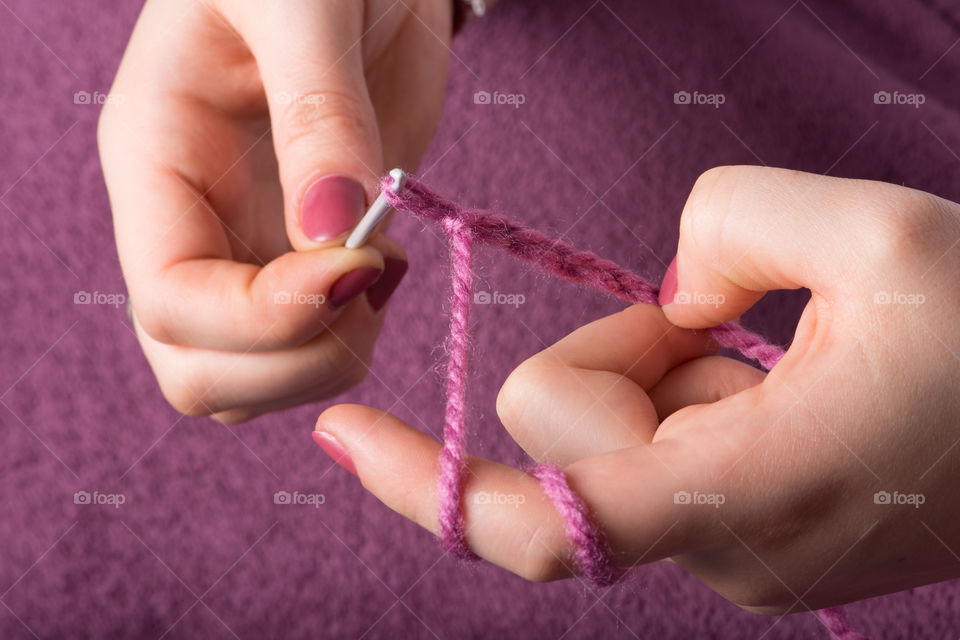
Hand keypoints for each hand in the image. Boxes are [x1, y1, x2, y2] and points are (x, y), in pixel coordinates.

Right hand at [98, 0, 452, 421]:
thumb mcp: (303, 0)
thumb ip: (317, 113)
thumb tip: (335, 232)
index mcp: (156, 158)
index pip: (172, 302)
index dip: (265, 318)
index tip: (359, 266)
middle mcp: (190, 221)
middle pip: (198, 370)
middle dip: (293, 362)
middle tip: (369, 284)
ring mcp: (246, 247)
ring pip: (251, 380)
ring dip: (328, 358)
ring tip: (381, 270)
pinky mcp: (305, 255)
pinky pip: (309, 345)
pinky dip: (354, 335)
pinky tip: (388, 267)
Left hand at [314, 166, 959, 612]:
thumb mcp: (875, 230)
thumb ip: (731, 226)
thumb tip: (667, 291)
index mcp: (742, 493)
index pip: (541, 517)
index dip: (431, 481)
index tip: (342, 433)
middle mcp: (724, 551)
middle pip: (562, 433)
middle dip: (614, 360)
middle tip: (721, 326)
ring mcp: (738, 557)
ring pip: (611, 441)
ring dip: (666, 377)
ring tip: (777, 358)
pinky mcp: (750, 539)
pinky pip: (660, 454)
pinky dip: (693, 402)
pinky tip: (779, 385)